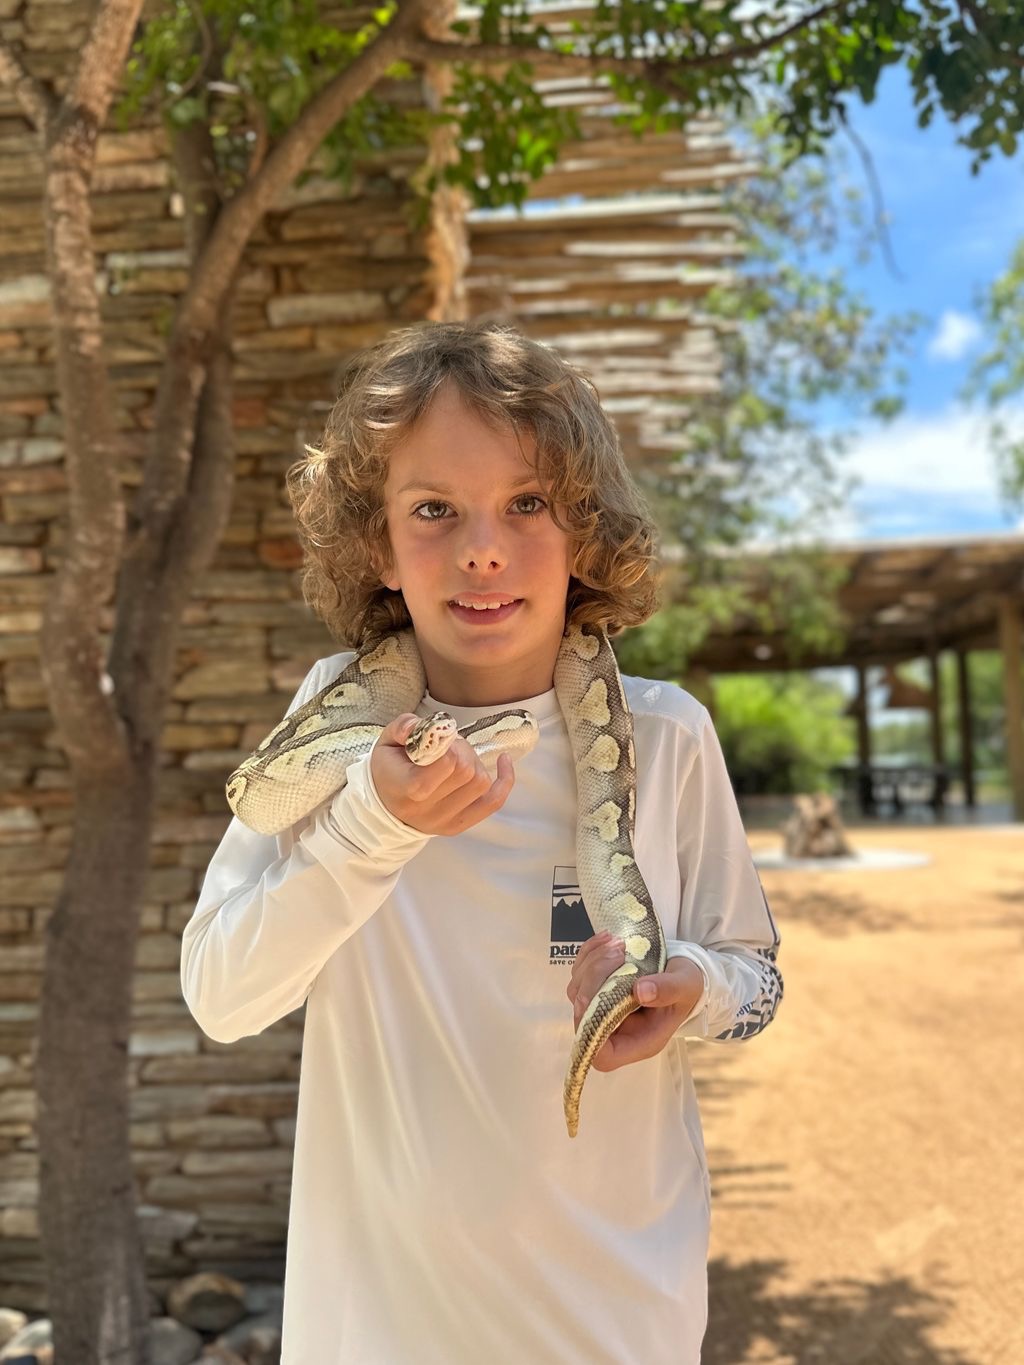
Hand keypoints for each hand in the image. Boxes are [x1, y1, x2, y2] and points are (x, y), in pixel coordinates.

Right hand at [369, 713, 514, 836]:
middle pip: (467, 772)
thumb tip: (431, 725)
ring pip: (481, 783)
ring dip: (475, 763)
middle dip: (463, 750)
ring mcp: (445, 821)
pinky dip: (504, 781)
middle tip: (448, 746)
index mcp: (408, 788)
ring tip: (459, 757)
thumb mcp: (386, 742)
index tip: (438, 739)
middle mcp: (427, 810)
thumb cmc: (388, 769)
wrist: (383, 806)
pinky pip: (494, 802)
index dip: (448, 744)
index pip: (447, 763)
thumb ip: (404, 727)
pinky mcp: (459, 825)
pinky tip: (503, 762)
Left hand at [566, 932, 704, 1071]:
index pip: (603, 1056)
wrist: (683, 972)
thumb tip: (641, 990)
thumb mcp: (686, 986)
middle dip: (594, 979)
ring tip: (618, 943)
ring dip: (592, 963)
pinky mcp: (597, 988)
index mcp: (639, 1040)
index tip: (595, 997)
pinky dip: (589, 954)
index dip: (591, 1031)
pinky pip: (580, 973)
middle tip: (618, 953)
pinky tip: (607, 939)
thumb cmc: (687, 986)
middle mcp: (617, 1029)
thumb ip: (668, 990)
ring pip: (578, 990)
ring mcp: (603, 1008)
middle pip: (584, 1016)